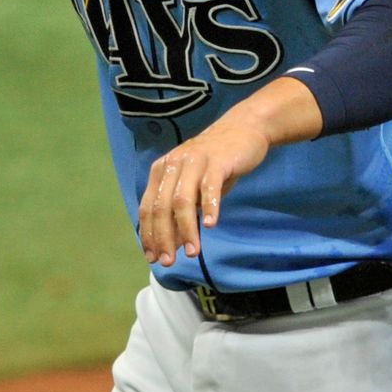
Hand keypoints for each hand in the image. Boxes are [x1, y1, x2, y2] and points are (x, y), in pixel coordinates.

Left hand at [138, 114, 272, 265]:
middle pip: (161, 207)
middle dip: (163, 237)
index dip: (148, 234)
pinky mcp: (217, 161)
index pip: (148, 208)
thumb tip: (173, 244)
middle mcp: (173, 165)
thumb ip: (182, 211)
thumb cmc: (216, 163)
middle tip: (168, 261)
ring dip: (186, 229)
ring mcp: (194, 161)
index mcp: (161, 171)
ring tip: (192, 252)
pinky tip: (211, 225)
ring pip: (182, 200)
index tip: (152, 257)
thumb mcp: (194, 186)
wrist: (243, 129)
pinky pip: (210, 187)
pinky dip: (209, 207)